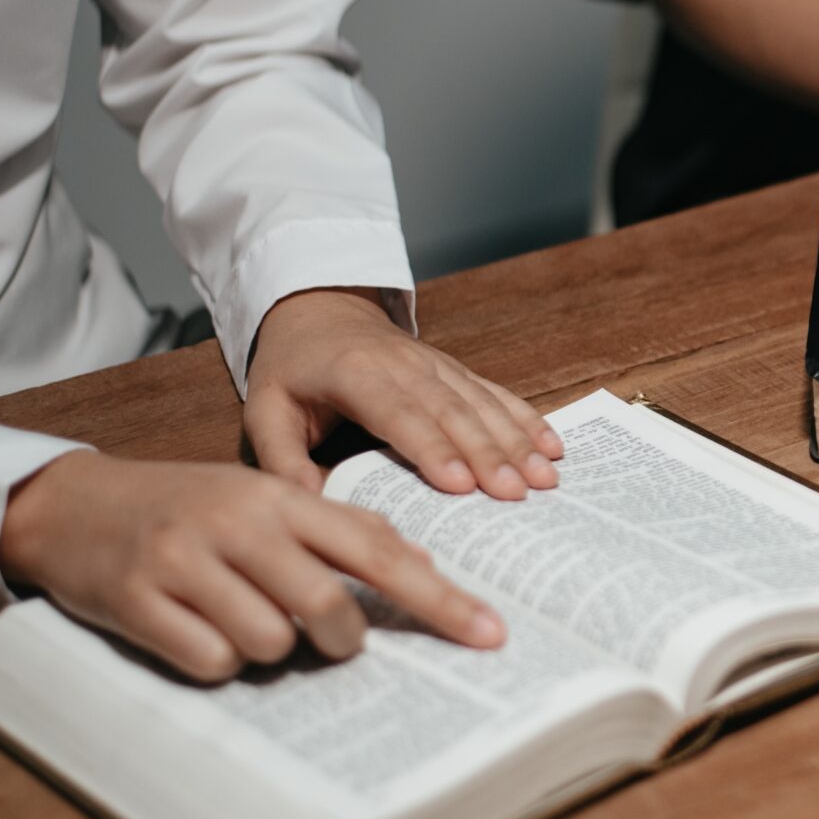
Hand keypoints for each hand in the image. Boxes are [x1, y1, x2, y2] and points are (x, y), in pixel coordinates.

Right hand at [0, 451, 505, 680]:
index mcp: (281, 497)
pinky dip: (217, 660)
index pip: (379, 552)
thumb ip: (341, 529)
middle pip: (331, 608)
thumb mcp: (265, 501)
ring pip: (272, 643)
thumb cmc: (189, 508)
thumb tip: (425, 567)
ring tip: (240, 616)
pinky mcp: (139, 602)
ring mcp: (186, 563)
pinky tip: (196, 629)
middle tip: (327, 636)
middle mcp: (239, 525)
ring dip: (271, 649)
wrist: (72, 506)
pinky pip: (212, 662)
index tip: (489, 634)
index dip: (440, 598)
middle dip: (342, 639)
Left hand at [244, 288, 562, 498]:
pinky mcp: (456, 370)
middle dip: (488, 453)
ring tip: (545, 477)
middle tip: (518, 493)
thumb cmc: (292, 368)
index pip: (399, 414)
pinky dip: (527, 418)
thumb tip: (311, 508)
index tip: (461, 486)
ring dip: (516, 440)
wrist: (319, 311)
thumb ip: (282, 461)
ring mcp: (437, 365)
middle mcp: (405, 365)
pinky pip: (496, 393)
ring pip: (482, 403)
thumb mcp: (266, 410)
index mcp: (355, 374)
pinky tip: (552, 445)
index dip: (432, 449)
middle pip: (453, 412)